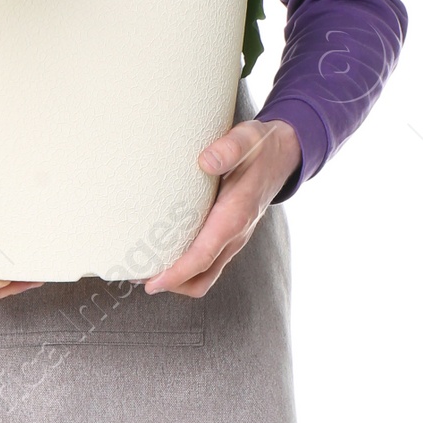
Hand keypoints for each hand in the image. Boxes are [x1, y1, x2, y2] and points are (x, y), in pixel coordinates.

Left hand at [143, 117, 300, 298]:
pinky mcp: (229, 235)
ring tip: (146, 268)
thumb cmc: (261, 147)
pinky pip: (207, 262)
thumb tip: (206, 161)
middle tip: (138, 275)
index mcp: (235, 215)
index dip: (176, 274)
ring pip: (205, 274)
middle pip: (201, 277)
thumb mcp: (247, 138)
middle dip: (171, 283)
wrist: (284, 154)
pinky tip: (166, 253)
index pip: (203, 257)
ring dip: (177, 278)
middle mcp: (235, 234)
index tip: (152, 282)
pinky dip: (186, 267)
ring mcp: (233, 238)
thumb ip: (229, 148)